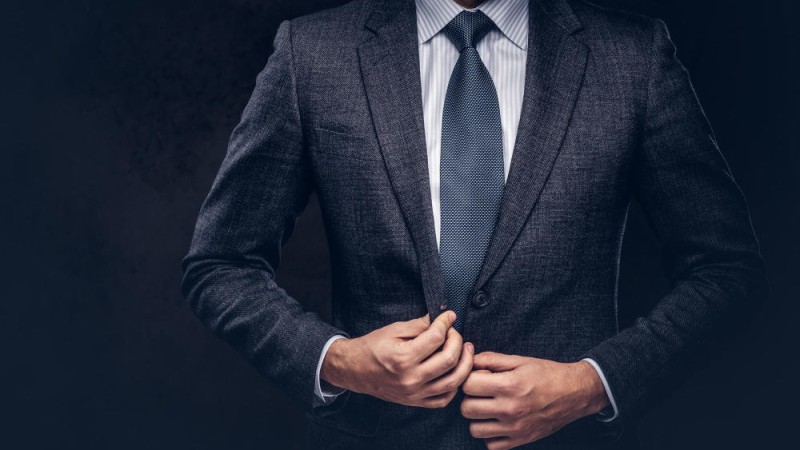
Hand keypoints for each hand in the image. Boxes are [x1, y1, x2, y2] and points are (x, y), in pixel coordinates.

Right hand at [321, 311, 473, 407]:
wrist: (355, 370)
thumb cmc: (373, 347)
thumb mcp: (394, 330)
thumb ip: (419, 325)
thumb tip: (443, 318)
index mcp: (403, 357)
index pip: (436, 338)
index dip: (446, 323)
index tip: (449, 316)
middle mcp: (410, 378)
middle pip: (449, 359)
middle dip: (458, 341)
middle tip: (454, 333)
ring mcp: (414, 393)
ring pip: (453, 381)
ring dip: (465, 364)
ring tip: (465, 350)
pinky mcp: (416, 402)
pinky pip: (444, 399)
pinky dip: (454, 385)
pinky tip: (455, 371)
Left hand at [460, 352, 608, 449]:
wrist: (574, 394)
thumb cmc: (546, 374)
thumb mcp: (519, 360)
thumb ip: (491, 360)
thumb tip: (469, 360)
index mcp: (509, 385)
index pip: (468, 385)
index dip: (470, 379)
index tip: (479, 378)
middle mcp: (510, 408)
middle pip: (467, 408)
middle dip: (470, 398)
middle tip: (482, 393)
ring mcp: (514, 428)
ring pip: (474, 429)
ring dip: (478, 418)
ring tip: (488, 408)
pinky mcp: (520, 440)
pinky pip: (491, 445)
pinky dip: (490, 435)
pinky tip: (497, 423)